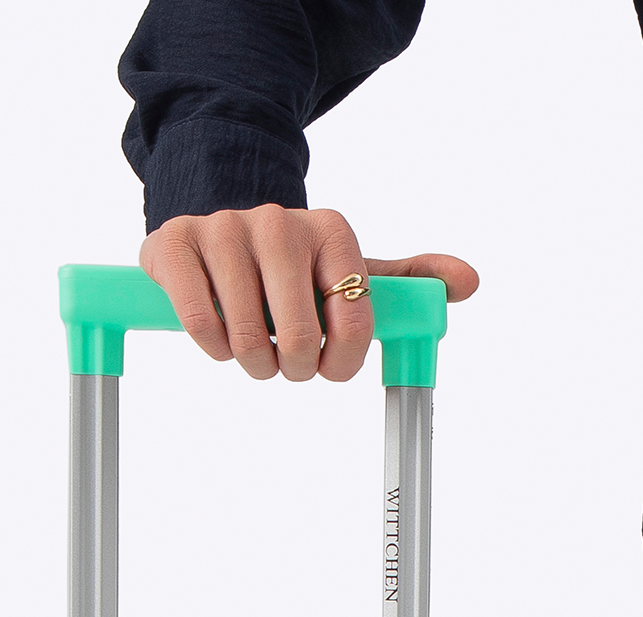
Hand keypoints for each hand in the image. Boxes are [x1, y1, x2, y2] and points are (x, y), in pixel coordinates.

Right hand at [139, 205, 477, 384]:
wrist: (215, 232)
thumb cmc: (292, 270)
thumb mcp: (350, 270)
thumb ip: (407, 280)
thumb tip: (468, 282)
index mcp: (332, 231)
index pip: (354, 322)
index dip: (341, 364)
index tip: (328, 366)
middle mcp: (280, 221)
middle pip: (300, 339)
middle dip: (294, 369)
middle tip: (285, 360)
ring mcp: (224, 228)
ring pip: (248, 340)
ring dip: (252, 364)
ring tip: (251, 346)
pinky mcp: (174, 244)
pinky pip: (202, 325)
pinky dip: (212, 347)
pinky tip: (218, 333)